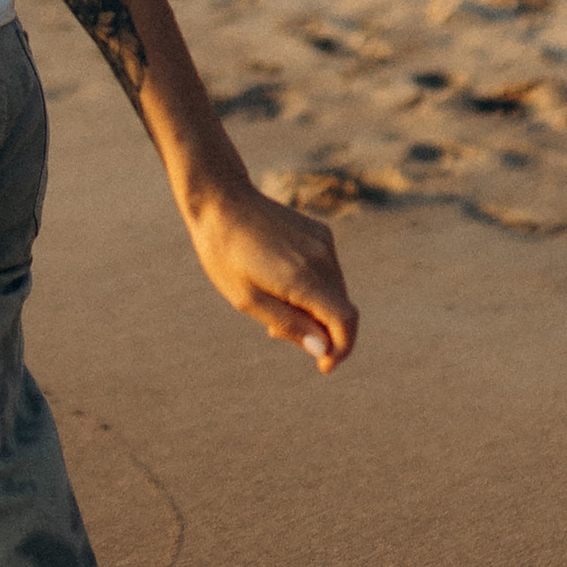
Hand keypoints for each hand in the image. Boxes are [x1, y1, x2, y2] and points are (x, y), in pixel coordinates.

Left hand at [186, 185, 358, 375]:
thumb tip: (322, 349)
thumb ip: (289, 325)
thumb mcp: (247, 300)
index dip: (342, 349)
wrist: (221, 201)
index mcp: (303, 278)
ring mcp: (323, 242)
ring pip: (336, 291)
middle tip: (275, 331)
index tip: (323, 366)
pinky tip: (281, 281)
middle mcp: (322, 258)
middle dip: (320, 331)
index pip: (345, 321)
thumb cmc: (226, 254)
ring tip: (273, 303)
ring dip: (316, 309)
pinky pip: (328, 271)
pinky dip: (314, 287)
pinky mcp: (321, 232)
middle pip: (340, 309)